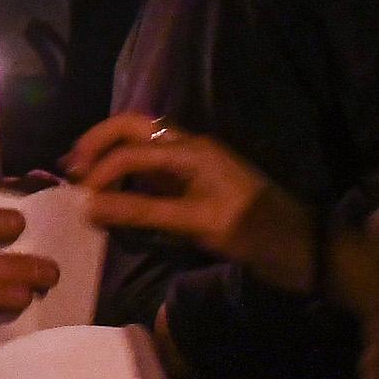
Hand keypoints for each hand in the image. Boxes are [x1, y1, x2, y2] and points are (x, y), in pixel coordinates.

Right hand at [66, 117, 309, 289]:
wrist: (307, 250)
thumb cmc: (257, 233)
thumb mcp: (199, 224)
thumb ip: (143, 212)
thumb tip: (88, 205)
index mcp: (192, 150)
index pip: (131, 150)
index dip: (100, 172)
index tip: (79, 200)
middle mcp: (190, 149)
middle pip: (133, 128)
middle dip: (98, 143)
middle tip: (71, 169)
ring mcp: (194, 166)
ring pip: (142, 146)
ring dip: (112, 156)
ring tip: (85, 180)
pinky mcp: (198, 185)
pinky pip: (154, 170)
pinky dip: (129, 176)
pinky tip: (116, 196)